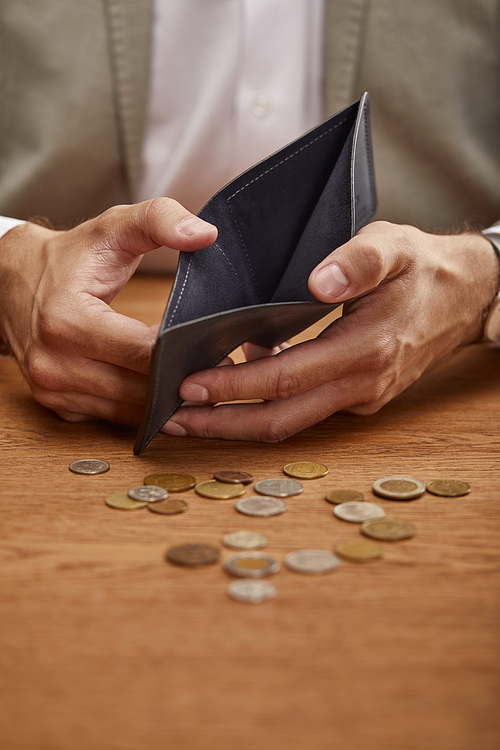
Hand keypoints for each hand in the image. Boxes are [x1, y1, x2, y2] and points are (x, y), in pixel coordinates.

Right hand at [0, 198, 216, 423]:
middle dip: (180, 379)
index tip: (211, 340)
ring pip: (129, 412)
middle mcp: (54, 363)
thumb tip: (204, 234)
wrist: (12, 278)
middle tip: (217, 364)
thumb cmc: (69, 257)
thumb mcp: (112, 227)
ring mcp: (53, 389)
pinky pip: (112, 416)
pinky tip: (159, 388)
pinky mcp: (57, 404)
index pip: (142, 352)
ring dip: (164, 400)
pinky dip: (138, 407)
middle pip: (139, 390)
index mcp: (67, 321)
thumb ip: (160, 220)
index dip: (183, 349)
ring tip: (194, 376)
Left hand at [162, 221, 499, 440]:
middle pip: (279, 419)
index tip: (188, 384)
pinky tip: (233, 394)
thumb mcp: (394, 246)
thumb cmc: (422, 268)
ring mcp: (361, 397)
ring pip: (290, 423)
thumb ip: (357, 261)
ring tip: (190, 417)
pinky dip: (266, 408)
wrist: (465, 298)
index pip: (284, 379)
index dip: (233, 386)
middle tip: (170, 419)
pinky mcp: (359, 398)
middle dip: (222, 423)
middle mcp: (361, 385)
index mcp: (365, 349)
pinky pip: (305, 411)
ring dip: (238, 424)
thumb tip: (315, 283)